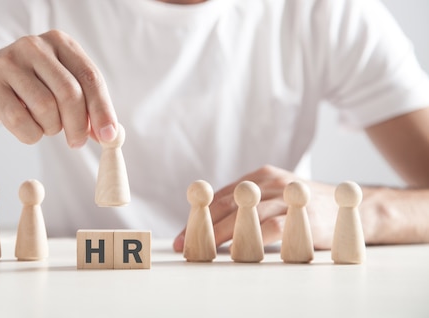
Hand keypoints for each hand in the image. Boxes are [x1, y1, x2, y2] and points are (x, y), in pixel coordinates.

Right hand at [0, 29, 117, 146]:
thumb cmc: (29, 89)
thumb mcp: (60, 88)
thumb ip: (87, 107)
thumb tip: (111, 135)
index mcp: (60, 43)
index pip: (91, 77)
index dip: (103, 110)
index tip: (109, 137)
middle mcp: (35, 46)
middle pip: (70, 93)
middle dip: (78, 125)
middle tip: (77, 143)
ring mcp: (10, 63)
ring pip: (46, 108)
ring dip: (51, 128)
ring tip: (46, 126)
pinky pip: (21, 121)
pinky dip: (31, 134)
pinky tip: (28, 129)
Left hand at [173, 165, 337, 251]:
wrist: (355, 208)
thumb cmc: (308, 206)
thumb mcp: (276, 197)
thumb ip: (250, 204)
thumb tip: (212, 224)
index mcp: (260, 176)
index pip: (221, 196)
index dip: (198, 215)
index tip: (181, 235)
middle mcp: (269, 181)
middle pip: (226, 204)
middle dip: (201, 225)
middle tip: (182, 244)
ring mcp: (286, 196)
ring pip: (243, 215)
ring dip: (218, 235)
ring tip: (200, 250)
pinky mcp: (301, 215)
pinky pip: (269, 228)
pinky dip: (249, 240)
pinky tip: (233, 253)